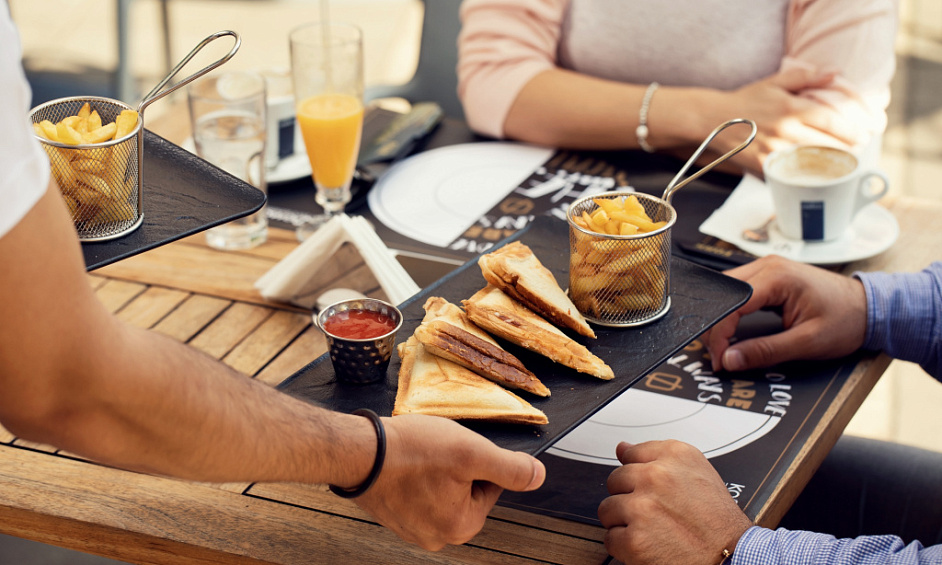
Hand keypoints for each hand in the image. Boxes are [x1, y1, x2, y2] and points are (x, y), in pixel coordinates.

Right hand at [355, 414, 544, 550]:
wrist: (358, 451)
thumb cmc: (410, 452)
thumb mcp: (471, 452)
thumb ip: (510, 468)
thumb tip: (538, 476)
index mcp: (461, 526)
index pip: (491, 486)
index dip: (478, 460)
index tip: (458, 449)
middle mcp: (437, 535)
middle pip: (466, 490)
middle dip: (455, 465)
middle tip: (437, 450)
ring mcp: (412, 527)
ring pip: (441, 488)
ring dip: (435, 468)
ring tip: (420, 455)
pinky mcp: (393, 514)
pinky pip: (417, 491)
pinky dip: (415, 474)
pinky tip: (406, 462)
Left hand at [598, 441, 752, 564]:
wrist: (732, 556)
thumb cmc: (717, 520)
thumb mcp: (696, 472)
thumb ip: (656, 456)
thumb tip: (622, 448)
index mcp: (674, 455)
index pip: (630, 453)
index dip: (638, 475)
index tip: (647, 487)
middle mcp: (656, 476)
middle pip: (615, 481)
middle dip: (629, 498)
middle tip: (652, 513)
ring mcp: (643, 508)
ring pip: (607, 509)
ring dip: (624, 522)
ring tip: (651, 529)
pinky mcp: (635, 539)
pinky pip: (611, 538)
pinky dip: (624, 546)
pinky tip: (648, 545)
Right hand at [690, 67, 866, 174]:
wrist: (712, 119)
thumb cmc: (746, 100)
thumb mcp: (774, 83)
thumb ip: (806, 77)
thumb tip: (834, 72)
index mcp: (790, 108)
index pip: (830, 120)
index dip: (850, 130)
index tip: (862, 135)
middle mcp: (784, 130)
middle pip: (825, 144)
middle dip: (845, 149)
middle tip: (856, 150)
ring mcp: (773, 150)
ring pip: (810, 161)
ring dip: (829, 164)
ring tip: (841, 163)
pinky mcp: (762, 165)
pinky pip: (789, 173)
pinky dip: (804, 175)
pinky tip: (814, 175)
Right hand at [703, 255, 867, 371]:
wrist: (871, 308)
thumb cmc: (847, 320)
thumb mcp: (807, 343)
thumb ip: (765, 351)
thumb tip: (731, 359)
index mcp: (778, 277)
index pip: (731, 303)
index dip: (719, 333)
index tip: (720, 358)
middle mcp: (769, 266)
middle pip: (723, 293)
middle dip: (716, 326)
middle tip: (720, 354)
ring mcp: (768, 268)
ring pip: (727, 291)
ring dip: (722, 317)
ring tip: (725, 344)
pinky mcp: (770, 276)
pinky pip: (740, 291)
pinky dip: (733, 310)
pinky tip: (734, 328)